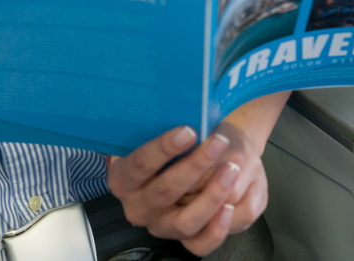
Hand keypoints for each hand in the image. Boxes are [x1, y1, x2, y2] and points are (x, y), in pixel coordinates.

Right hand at [108, 121, 266, 255]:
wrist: (184, 159)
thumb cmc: (173, 142)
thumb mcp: (159, 128)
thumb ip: (165, 123)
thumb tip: (186, 109)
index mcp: (122, 178)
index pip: (140, 164)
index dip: (164, 148)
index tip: (189, 131)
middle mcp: (138, 207)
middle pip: (165, 191)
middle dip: (194, 165)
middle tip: (218, 143)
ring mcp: (161, 226)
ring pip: (185, 222)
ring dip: (211, 195)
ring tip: (230, 169)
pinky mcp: (183, 240)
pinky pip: (200, 244)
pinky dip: (216, 228)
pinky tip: (228, 206)